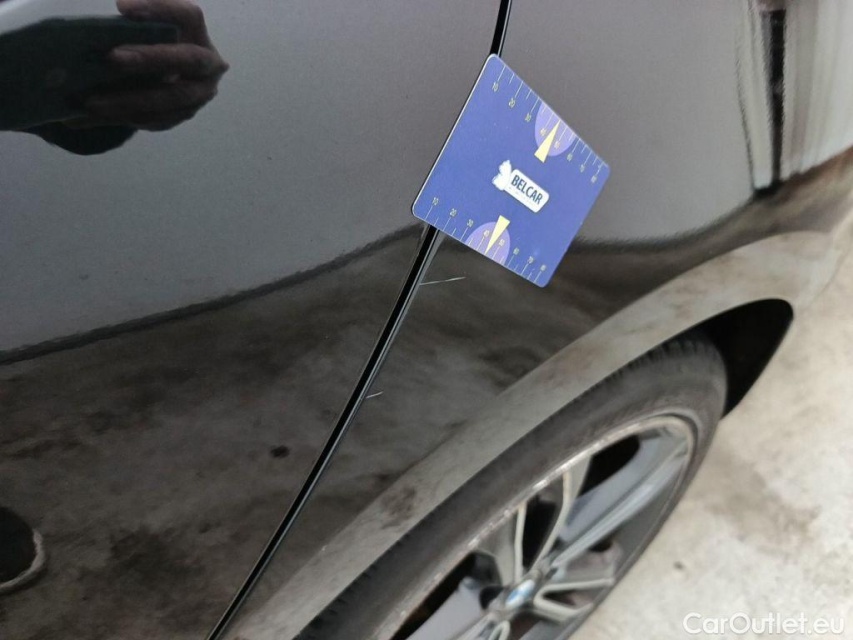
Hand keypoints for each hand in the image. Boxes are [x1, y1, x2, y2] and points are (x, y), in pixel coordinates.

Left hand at [78, 0, 228, 131]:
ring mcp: (199, 94)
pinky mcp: (182, 115)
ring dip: (130, 100)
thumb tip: (115, 20)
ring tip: (91, 102)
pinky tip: (93, 116)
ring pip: (170, 99)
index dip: (159, 10)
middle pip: (186, 60)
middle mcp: (209, 65)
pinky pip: (156, 120)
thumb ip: (137, 23)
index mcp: (199, 33)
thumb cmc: (154, 42)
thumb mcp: (148, 28)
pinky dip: (123, 117)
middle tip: (111, 57)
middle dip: (149, 59)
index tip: (122, 7)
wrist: (170, 75)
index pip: (188, 16)